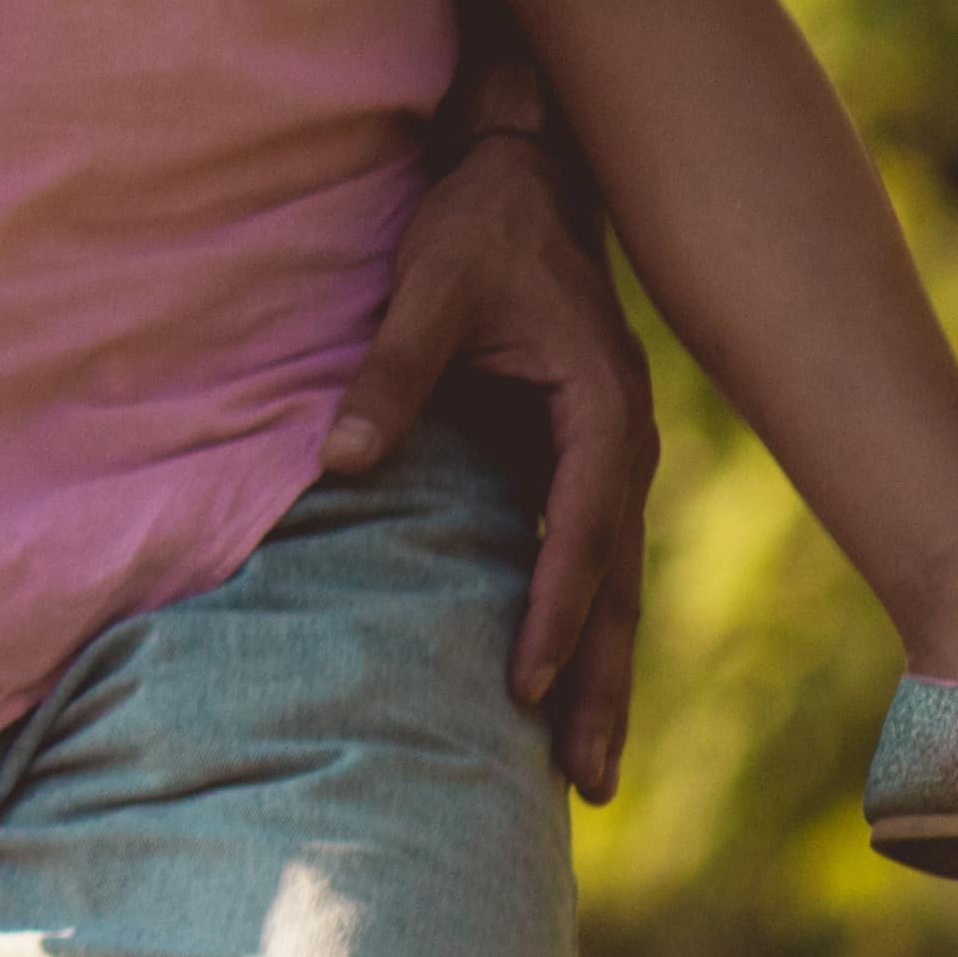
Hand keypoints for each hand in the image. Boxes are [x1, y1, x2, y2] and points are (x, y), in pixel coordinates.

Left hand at [322, 131, 654, 799]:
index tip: (522, 685)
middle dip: (599, 684)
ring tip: (583, 772)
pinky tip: (555, 680)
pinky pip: (582, 556)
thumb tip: (339, 463)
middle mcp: (618, 447)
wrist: (526, 172)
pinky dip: (575, 620)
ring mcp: (606, 458)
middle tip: (588, 784)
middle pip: (614, 586)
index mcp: (600, 412)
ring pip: (608, 585)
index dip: (550, 609)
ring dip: (597, 672)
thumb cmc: (480, 226)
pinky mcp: (577, 457)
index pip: (577, 532)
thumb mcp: (430, 289)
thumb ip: (391, 374)